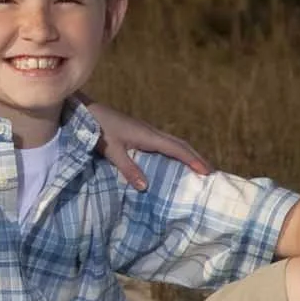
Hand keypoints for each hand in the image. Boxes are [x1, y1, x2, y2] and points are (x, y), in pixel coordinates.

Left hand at [82, 100, 211, 191]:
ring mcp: (147, 131)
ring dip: (188, 154)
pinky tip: (176, 161)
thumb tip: (146, 187)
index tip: (207, 172)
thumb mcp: (113, 151)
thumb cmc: (99, 130)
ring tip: (199, 168)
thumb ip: (128, 169)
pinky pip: (165, 143)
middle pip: (180, 144)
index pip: (176, 149)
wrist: (89, 112)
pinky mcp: (142, 133)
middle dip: (196, 157)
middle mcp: (152, 132)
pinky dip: (177, 152)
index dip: (193, 160)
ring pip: (174, 142)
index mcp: (148, 136)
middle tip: (210, 173)